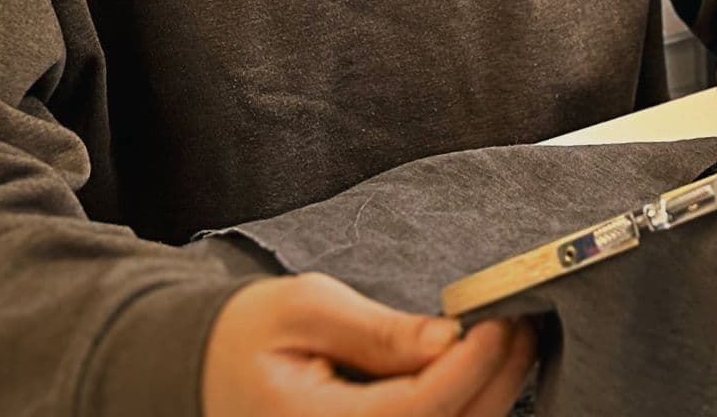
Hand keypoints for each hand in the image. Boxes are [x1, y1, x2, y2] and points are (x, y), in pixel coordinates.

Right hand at [201, 272, 536, 416]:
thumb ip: (378, 332)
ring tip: (511, 344)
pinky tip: (479, 374)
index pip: (417, 412)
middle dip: (494, 382)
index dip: (468, 368)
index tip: (501, 320)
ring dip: (487, 401)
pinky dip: (462, 413)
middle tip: (522, 324)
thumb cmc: (244, 335)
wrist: (194, 376)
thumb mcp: (305, 309)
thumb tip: (449, 340)